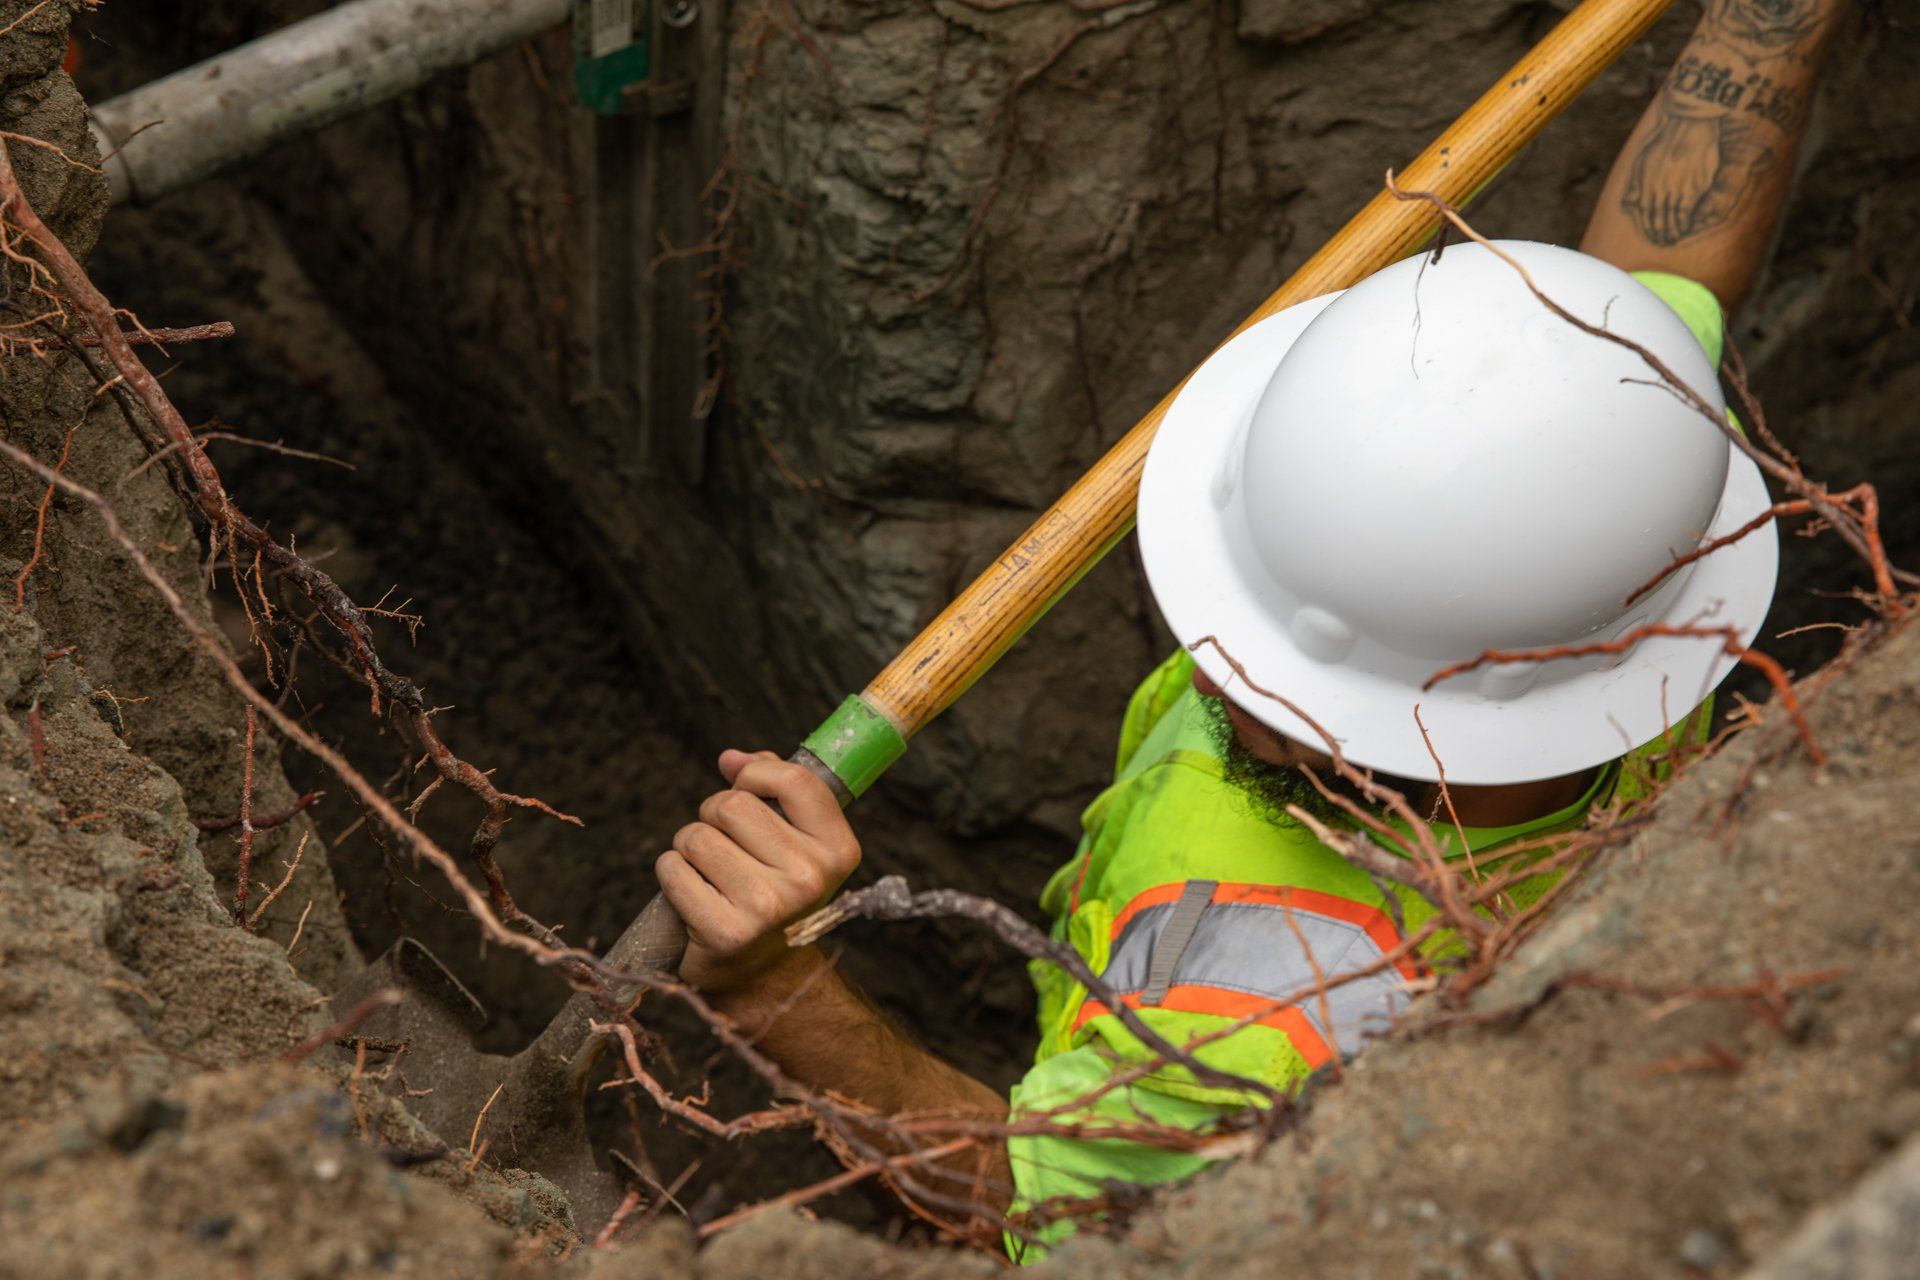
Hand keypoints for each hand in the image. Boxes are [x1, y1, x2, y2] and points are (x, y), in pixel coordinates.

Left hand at [656, 749, 860, 991]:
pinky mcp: (725, 932)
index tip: (744, 785)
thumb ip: (771, 787)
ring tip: (710, 872)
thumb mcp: (794, 840)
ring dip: (689, 847)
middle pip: (731, 805)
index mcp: (837, 850)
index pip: (794, 780)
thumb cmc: (775, 891)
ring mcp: (768, 908)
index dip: (755, 774)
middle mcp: (809, 879)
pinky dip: (672, 874)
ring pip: (696, 836)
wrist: (765, 975)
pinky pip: (673, 870)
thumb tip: (730, 758)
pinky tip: (693, 893)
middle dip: (713, 815)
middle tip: (724, 844)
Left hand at [1623, 114, 1724, 246]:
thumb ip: (1636, 183)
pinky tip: (1685, 229)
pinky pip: (1688, 210)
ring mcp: (1677, 189)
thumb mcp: (1643, 158)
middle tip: (1660, 243)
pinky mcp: (1695, 186)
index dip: (1646, 228)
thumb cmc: (1665, 138)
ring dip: (1671, 232)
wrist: (1690, 121)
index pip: (1644, 214)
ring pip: (1672, 218)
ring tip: (1671, 240)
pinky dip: (1685, 222)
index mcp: (1645, 184)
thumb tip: (1629, 203)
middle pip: (1657, 219)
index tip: (1650, 237)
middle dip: (1658, 234)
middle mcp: (1659, 190)